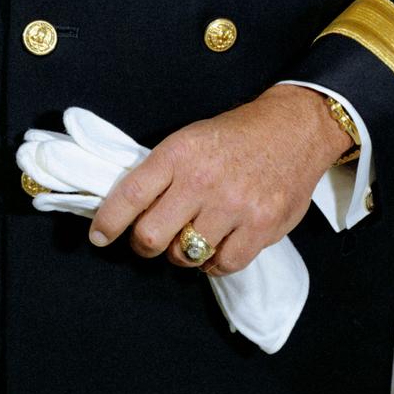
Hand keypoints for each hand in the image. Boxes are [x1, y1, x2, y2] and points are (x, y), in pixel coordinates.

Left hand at [87, 85, 352, 275]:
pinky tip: (217, 245)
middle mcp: (203, 181)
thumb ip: (162, 172)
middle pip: (151, 235)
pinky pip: (222, 265)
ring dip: (182, 253)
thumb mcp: (190, 139)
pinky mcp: (261, 227)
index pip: (131, 195)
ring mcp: (233, 207)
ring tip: (190, 237)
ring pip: (185, 255)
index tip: (99, 236)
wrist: (294, 128)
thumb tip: (128, 209)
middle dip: (144, 244)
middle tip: (150, 239)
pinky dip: (213, 263)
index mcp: (179, 153)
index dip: (109, 221)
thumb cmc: (235, 136)